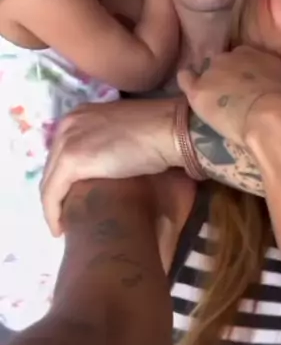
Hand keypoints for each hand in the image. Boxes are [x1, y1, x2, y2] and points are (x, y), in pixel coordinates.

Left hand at [41, 98, 181, 236]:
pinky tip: (60, 229)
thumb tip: (105, 169)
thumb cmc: (156, 132)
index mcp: (80, 115)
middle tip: (65, 216)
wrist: (167, 130)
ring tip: (63, 224)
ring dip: (53, 206)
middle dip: (56, 194)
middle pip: (52, 167)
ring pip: (49, 182)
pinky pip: (52, 194)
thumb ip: (106, 144)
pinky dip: (52, 214)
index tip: (70, 199)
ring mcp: (68, 141)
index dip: (63, 178)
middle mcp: (68, 124)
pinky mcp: (71, 161)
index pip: (61, 152)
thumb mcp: (122, 134)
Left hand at [177, 45, 280, 146]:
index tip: (245, 84)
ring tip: (217, 103)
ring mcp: (211, 72)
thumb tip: (265, 80)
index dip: (242, 72)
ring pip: (205, 75)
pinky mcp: (198, 90)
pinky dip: (187, 82)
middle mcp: (229, 56)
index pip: (241, 57)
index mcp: (252, 52)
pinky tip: (190, 88)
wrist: (273, 116)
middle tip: (233, 96)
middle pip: (221, 64)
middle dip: (225, 77)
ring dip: (210, 85)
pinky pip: (185, 79)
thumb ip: (269, 74)